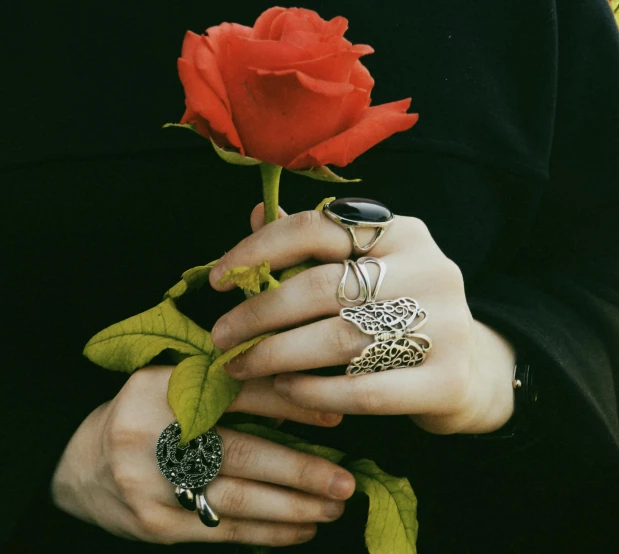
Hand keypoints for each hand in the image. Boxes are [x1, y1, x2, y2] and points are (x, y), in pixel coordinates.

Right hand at [51, 366, 354, 545]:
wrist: (82, 468)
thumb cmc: (141, 419)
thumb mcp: (169, 389)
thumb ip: (220, 394)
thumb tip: (296, 406)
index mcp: (158, 388)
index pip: (235, 394)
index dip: (288, 406)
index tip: (333, 416)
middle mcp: (150, 434)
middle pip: (238, 453)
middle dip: (299, 470)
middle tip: (344, 481)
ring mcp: (149, 485)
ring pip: (234, 499)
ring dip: (291, 507)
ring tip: (332, 508)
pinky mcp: (155, 525)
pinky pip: (221, 530)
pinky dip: (266, 532)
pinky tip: (299, 530)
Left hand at [208, 204, 515, 434]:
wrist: (469, 370)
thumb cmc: (397, 314)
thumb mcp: (363, 271)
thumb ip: (313, 246)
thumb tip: (259, 211)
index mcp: (402, 231)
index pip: (317, 226)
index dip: (258, 250)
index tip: (217, 280)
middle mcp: (429, 268)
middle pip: (321, 285)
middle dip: (258, 313)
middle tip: (221, 336)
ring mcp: (445, 323)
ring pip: (339, 337)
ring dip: (277, 355)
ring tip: (241, 366)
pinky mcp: (448, 378)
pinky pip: (365, 388)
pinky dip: (315, 391)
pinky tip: (286, 390)